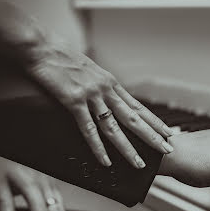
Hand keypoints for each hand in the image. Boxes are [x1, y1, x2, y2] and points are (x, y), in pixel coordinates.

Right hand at [28, 39, 173, 168]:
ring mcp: (91, 95)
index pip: (138, 107)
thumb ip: (102, 87)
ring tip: (138, 163)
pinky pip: (88, 129)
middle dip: (152, 136)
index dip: (154, 121)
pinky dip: (97, 147)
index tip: (168, 132)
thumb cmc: (63, 58)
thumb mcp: (90, 71)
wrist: (42, 48)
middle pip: (133, 118)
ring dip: (128, 148)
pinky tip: (105, 160)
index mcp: (111, 83)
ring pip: (114, 127)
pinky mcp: (74, 100)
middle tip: (166, 149)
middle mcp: (106, 90)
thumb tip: (110, 99)